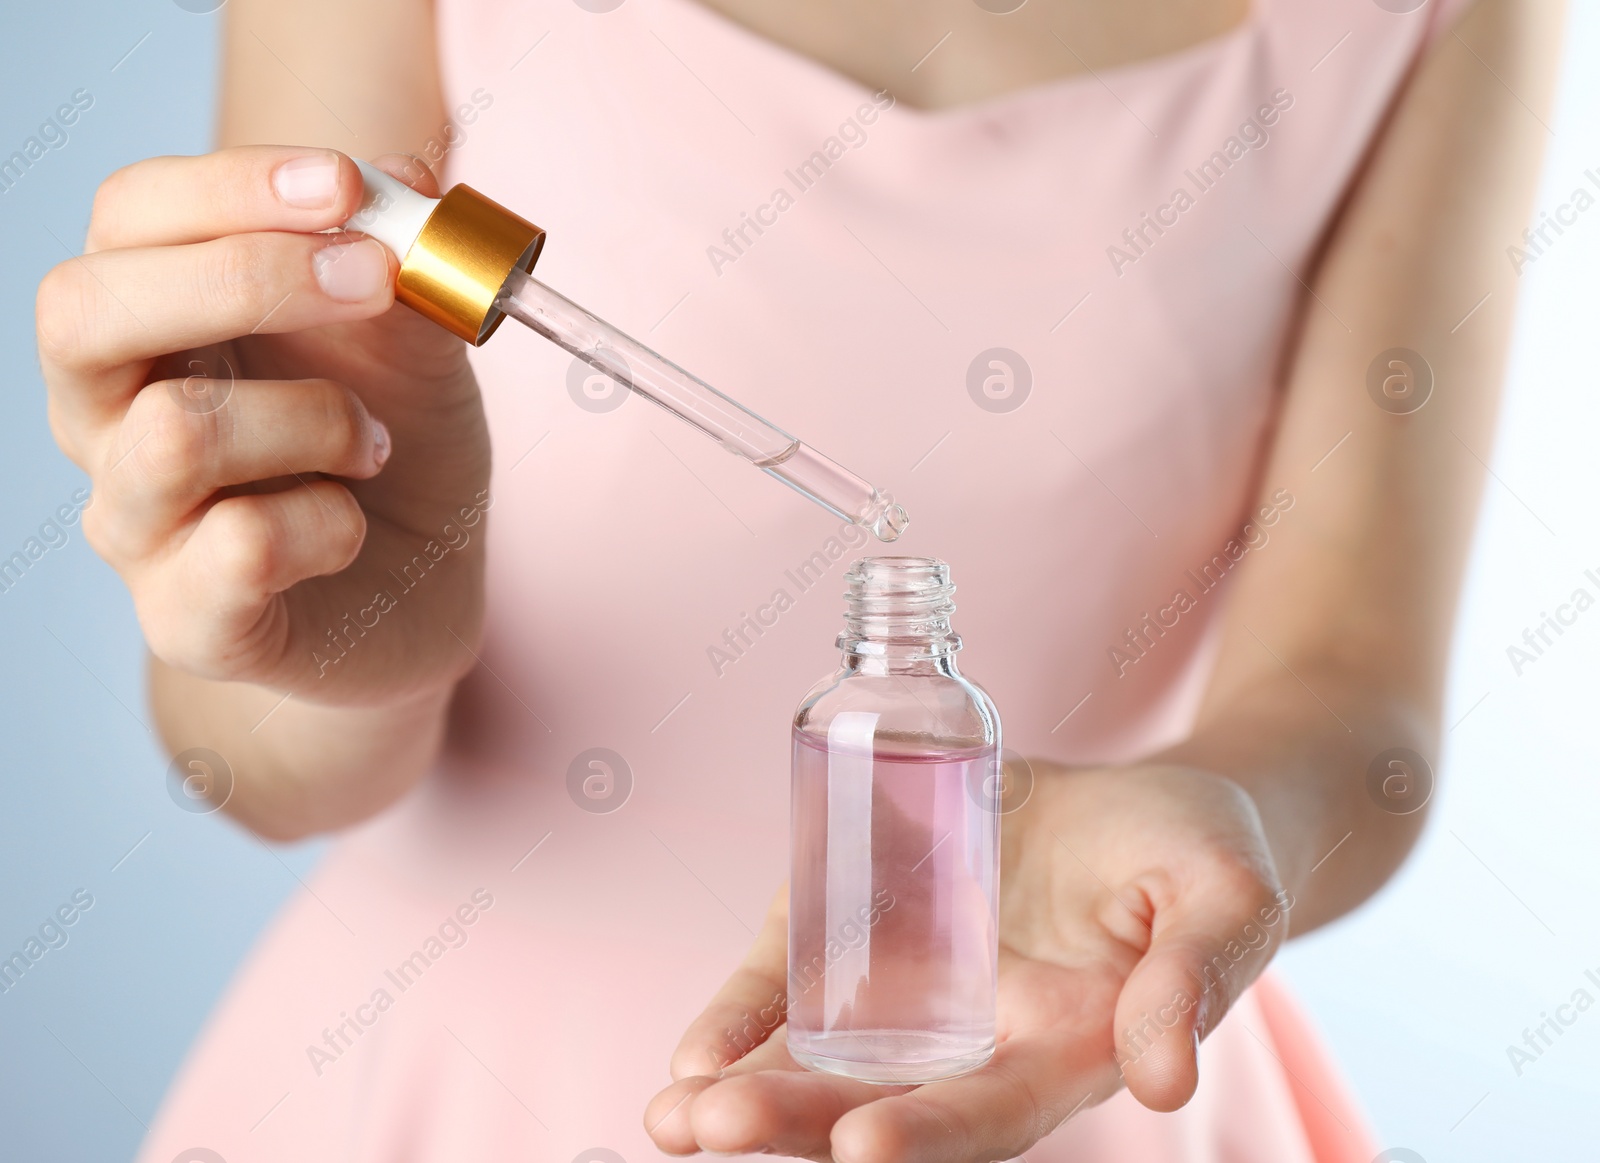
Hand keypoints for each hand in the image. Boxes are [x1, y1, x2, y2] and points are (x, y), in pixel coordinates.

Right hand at [37, 147, 489, 702]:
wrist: (425, 595)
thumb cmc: (398, 452)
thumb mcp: (415, 348)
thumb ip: (403, 272)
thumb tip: (405, 179)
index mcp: (151, 322)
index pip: (128, 218)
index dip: (228, 187)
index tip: (345, 183)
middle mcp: (108, 416)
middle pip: (81, 309)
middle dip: (242, 277)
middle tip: (372, 280)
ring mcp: (135, 522)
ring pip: (173, 433)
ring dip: (315, 418)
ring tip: (376, 444)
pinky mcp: (187, 619)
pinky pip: (239, 546)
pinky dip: (329, 523)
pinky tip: (352, 528)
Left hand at [644, 764, 1290, 1161]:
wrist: (1149, 803)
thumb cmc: (1199, 853)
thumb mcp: (1226, 898)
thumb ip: (1197, 977)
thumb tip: (1167, 1080)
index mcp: (1065, 1049)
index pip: (989, 1113)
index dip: (929, 1133)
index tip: (861, 1146)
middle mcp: (979, 1042)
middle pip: (879, 1102)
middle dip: (797, 1124)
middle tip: (712, 1129)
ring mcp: (920, 992)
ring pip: (821, 1061)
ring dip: (747, 1093)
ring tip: (675, 1115)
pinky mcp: (876, 932)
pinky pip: (799, 983)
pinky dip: (747, 1017)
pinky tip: (696, 1052)